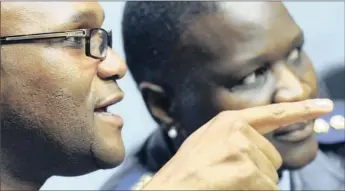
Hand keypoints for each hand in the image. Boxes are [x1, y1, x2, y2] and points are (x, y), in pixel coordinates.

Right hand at [143, 99, 332, 189]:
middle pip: (273, 155)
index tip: (325, 105)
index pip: (273, 113)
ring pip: (271, 174)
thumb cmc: (188, 168)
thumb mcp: (207, 140)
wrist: (173, 186)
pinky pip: (268, 188)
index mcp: (229, 121)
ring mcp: (244, 149)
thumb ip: (234, 134)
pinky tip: (232, 188)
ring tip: (228, 182)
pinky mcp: (248, 171)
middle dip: (259, 169)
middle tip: (231, 175)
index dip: (302, 110)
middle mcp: (239, 130)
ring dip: (255, 183)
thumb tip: (258, 143)